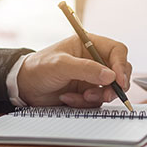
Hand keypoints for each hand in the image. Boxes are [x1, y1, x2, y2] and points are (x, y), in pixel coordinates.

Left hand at [17, 35, 131, 107]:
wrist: (24, 87)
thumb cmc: (39, 68)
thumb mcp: (60, 65)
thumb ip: (86, 69)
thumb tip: (110, 76)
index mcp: (89, 44)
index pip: (116, 51)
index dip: (121, 65)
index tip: (118, 80)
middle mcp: (93, 60)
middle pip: (119, 71)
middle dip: (114, 85)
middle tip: (106, 95)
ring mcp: (91, 77)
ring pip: (109, 89)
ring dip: (96, 96)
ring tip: (79, 96)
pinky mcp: (87, 92)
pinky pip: (96, 101)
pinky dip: (83, 102)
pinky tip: (67, 98)